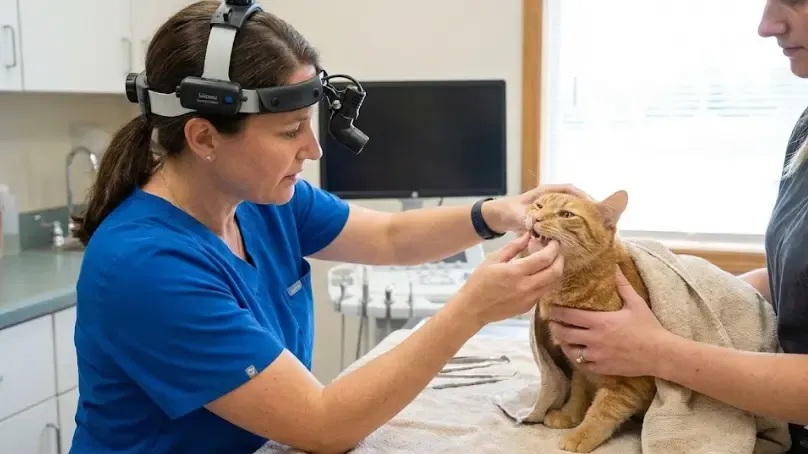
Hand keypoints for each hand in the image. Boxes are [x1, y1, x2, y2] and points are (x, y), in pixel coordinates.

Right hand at [456, 233, 563, 327]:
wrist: (473, 309)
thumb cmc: (479, 282)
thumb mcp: (493, 259)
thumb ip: (513, 247)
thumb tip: (528, 236)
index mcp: (515, 272)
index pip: (545, 258)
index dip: (553, 248)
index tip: (553, 241)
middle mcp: (526, 287)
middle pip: (555, 272)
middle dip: (560, 259)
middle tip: (556, 251)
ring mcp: (529, 299)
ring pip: (553, 283)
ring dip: (555, 270)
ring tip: (549, 262)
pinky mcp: (529, 307)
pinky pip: (544, 291)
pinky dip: (546, 281)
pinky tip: (538, 275)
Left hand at [482, 184, 590, 234]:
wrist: (495, 218)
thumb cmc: (506, 211)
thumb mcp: (518, 215)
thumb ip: (528, 219)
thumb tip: (541, 226)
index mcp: (545, 192)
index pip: (569, 189)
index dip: (582, 196)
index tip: (592, 206)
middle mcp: (549, 198)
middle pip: (572, 199)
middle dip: (584, 208)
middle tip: (596, 220)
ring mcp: (548, 208)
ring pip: (568, 210)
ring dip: (578, 218)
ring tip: (590, 228)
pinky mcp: (546, 218)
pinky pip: (561, 220)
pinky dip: (568, 226)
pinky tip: (575, 236)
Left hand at [547, 267, 669, 376]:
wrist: (660, 354)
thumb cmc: (648, 327)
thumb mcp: (635, 303)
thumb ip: (622, 285)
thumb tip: (615, 267)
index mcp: (600, 322)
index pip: (569, 315)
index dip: (557, 312)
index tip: (550, 308)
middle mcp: (594, 339)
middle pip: (564, 333)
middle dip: (555, 327)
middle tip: (552, 322)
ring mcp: (596, 356)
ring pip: (570, 350)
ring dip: (563, 343)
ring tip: (561, 337)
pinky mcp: (601, 368)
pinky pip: (581, 364)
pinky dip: (576, 358)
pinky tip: (575, 352)